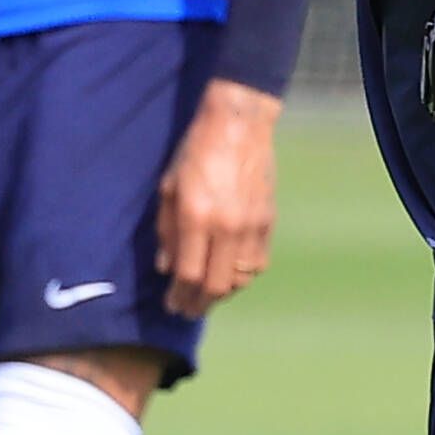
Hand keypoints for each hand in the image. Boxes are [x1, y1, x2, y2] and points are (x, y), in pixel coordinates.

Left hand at [153, 80, 282, 317]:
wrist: (238, 124)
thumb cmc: (195, 151)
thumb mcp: (169, 187)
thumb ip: (166, 231)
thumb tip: (166, 268)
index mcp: (197, 217)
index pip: (188, 274)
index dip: (179, 296)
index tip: (172, 305)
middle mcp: (226, 226)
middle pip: (216, 284)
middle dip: (200, 303)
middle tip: (189, 310)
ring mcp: (251, 225)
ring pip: (240, 279)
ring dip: (222, 293)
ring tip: (208, 296)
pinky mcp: (268, 221)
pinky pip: (257, 263)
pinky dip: (243, 276)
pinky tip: (230, 276)